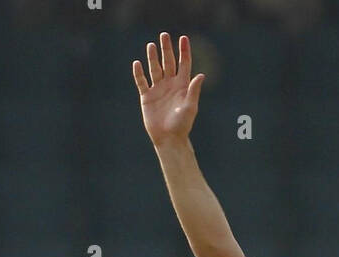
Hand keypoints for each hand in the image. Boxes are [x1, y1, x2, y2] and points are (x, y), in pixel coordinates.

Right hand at [133, 32, 204, 148]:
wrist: (169, 139)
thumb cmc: (182, 125)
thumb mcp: (190, 107)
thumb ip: (194, 91)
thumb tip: (201, 75)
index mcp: (182, 85)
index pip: (184, 64)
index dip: (184, 51)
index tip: (183, 38)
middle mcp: (170, 84)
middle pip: (168, 62)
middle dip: (167, 49)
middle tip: (164, 35)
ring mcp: (158, 90)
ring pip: (155, 69)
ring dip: (153, 57)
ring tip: (151, 46)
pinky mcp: (147, 97)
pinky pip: (142, 82)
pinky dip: (139, 74)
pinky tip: (137, 64)